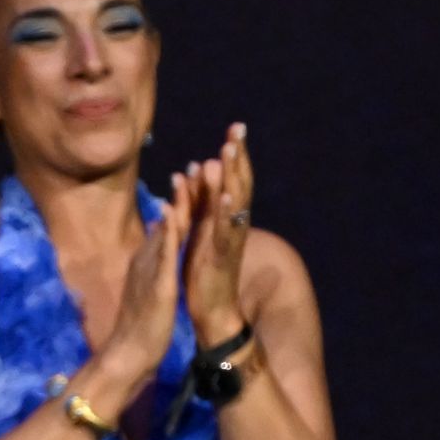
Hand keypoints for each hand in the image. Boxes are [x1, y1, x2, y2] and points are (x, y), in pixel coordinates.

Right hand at [100, 170, 191, 381]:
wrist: (129, 354)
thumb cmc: (140, 327)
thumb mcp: (147, 291)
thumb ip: (148, 270)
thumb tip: (152, 257)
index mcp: (149, 263)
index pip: (168, 228)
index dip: (181, 205)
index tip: (191, 181)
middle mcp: (148, 261)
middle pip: (167, 222)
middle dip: (181, 195)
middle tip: (191, 167)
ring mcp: (150, 270)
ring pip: (165, 232)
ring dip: (176, 203)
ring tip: (185, 177)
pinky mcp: (156, 284)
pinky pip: (163, 255)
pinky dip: (168, 232)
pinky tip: (173, 213)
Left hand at [182, 122, 253, 339]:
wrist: (213, 311)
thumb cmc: (205, 272)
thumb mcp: (201, 231)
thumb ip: (202, 203)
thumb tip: (202, 169)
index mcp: (225, 220)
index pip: (232, 181)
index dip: (235, 156)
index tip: (234, 128)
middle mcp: (232, 226)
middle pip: (238, 185)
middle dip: (237, 157)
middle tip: (236, 129)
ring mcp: (229, 241)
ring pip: (234, 205)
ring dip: (231, 178)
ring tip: (228, 152)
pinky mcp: (221, 258)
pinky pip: (226, 233)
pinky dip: (227, 213)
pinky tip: (226, 196)